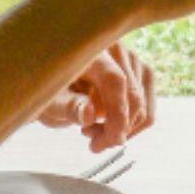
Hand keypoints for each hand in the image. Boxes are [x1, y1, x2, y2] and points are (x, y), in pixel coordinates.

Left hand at [37, 43, 155, 151]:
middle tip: (95, 145)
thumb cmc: (48, 88)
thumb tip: (90, 114)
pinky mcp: (139, 72)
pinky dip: (130, 123)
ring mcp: (131, 59)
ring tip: (92, 131)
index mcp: (90, 50)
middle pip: (133, 94)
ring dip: (122, 127)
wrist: (52, 78)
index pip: (115, 81)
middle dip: (118, 128)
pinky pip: (146, 105)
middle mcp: (116, 48)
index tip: (112, 140)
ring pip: (142, 104)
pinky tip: (107, 125)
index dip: (118, 114)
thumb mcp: (50, 99)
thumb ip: (69, 106)